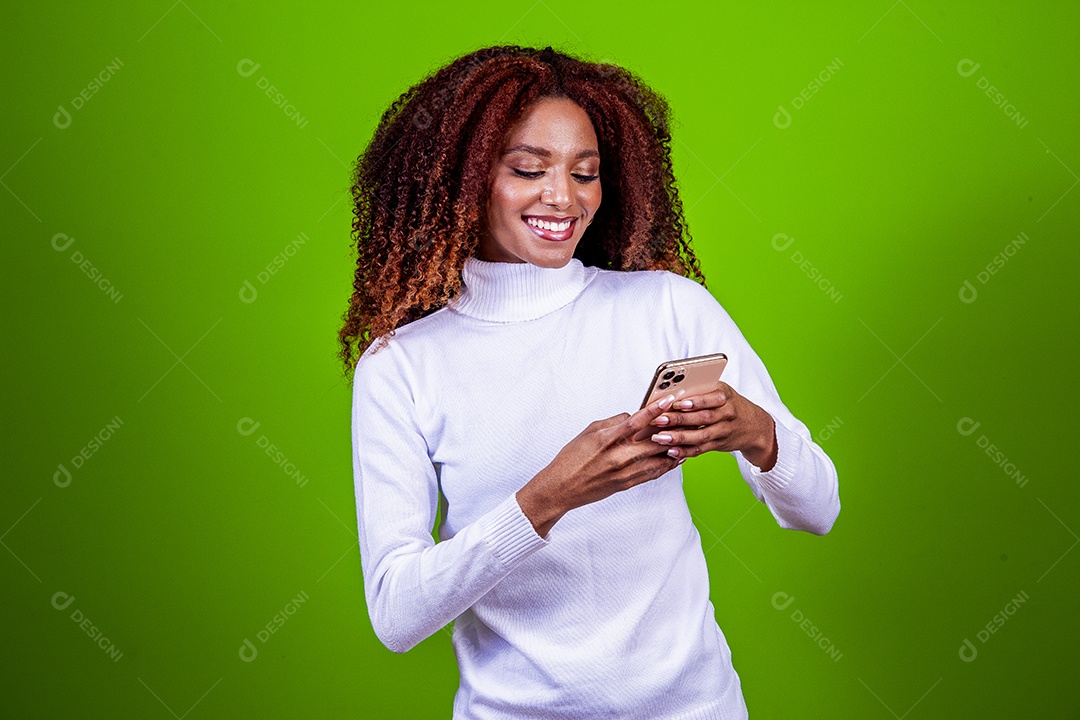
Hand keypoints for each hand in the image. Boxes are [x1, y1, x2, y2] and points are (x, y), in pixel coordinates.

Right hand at [516, 394, 684, 536]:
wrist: (562, 488)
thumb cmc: (572, 457)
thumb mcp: (588, 432)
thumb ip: (612, 422)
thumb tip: (632, 415)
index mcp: (606, 439)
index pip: (636, 421)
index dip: (654, 410)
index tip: (668, 400)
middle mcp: (617, 456)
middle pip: (653, 440)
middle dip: (671, 428)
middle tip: (686, 418)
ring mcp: (624, 472)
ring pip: (658, 458)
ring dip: (674, 447)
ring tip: (687, 436)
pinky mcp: (627, 484)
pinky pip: (653, 473)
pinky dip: (667, 464)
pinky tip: (677, 457)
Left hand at [647, 381, 777, 470]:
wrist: (754, 426)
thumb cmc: (729, 403)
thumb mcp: (720, 391)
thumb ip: (700, 391)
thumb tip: (670, 392)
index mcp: (725, 395)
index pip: (710, 398)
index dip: (694, 401)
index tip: (675, 402)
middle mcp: (727, 413)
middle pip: (702, 417)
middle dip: (678, 419)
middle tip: (658, 420)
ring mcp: (724, 431)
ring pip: (700, 435)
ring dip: (678, 437)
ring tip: (659, 438)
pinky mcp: (719, 444)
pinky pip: (701, 449)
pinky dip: (685, 451)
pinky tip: (671, 451)